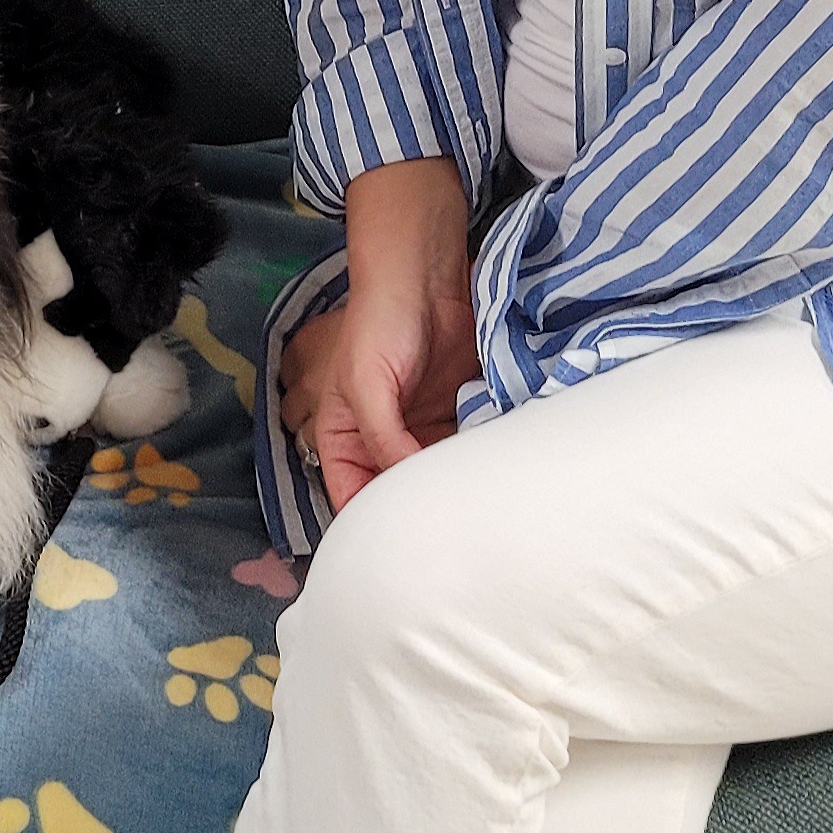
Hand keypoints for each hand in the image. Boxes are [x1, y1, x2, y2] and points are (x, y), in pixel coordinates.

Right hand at [315, 159, 476, 511]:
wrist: (427, 280)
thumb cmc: (379, 325)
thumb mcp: (366, 385)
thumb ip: (382, 440)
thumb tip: (409, 490)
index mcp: (344, 440)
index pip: (351, 498)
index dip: (369, 526)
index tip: (401, 552)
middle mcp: (380, 443)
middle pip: (394, 497)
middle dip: (417, 516)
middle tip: (445, 541)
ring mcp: (419, 433)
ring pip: (433, 481)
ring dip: (450, 494)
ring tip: (471, 517)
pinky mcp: (455, 419)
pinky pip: (463, 456)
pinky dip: (474, 469)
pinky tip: (488, 482)